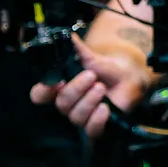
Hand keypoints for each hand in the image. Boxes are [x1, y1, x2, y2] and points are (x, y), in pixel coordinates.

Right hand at [29, 36, 151, 137]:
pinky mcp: (95, 127)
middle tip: (92, 76)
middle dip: (77, 88)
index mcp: (59, 89)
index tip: (57, 81)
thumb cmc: (105, 71)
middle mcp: (67, 105)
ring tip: (102, 87)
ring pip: (75, 116)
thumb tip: (67, 36)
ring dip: (90, 100)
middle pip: (61, 103)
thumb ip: (76, 48)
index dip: (44, 91)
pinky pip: (90, 130)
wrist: (127, 79)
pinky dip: (97, 120)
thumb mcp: (90, 58)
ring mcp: (80, 117)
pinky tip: (105, 108)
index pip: (40, 95)